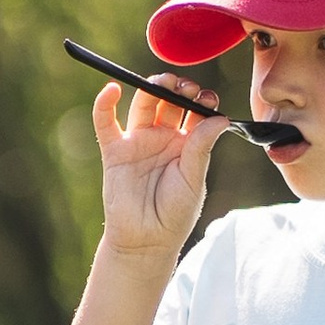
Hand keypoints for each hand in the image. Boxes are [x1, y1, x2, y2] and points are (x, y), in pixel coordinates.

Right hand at [92, 78, 225, 263]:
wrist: (146, 241)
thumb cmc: (174, 214)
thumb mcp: (194, 180)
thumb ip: (201, 148)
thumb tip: (220, 118)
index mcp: (187, 144)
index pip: (195, 111)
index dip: (202, 100)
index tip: (207, 98)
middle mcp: (163, 138)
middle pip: (169, 101)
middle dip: (178, 89)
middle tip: (185, 87)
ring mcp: (138, 142)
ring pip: (143, 105)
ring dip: (151, 88)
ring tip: (160, 82)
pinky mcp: (114, 151)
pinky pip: (106, 123)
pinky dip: (104, 104)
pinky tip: (111, 89)